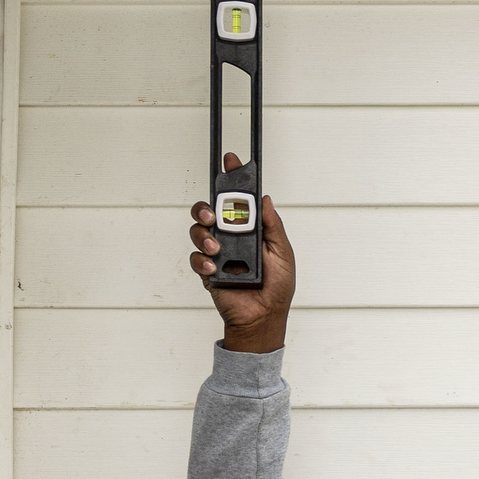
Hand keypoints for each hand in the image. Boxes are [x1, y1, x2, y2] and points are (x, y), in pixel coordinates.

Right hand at [187, 152, 295, 353]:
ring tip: (216, 248)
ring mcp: (216, 253)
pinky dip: (201, 260)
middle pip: (209, 211)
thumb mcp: (283, 252)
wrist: (264, 317)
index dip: (232, 179)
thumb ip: (272, 226)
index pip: (237, 200)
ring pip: (198, 231)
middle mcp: (230, 237)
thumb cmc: (277, 288)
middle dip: (207, 207)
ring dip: (204, 235)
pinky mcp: (207, 271)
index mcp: (249, 230)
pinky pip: (195, 258)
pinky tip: (213, 266)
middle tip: (213, 214)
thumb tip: (264, 199)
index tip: (230, 160)